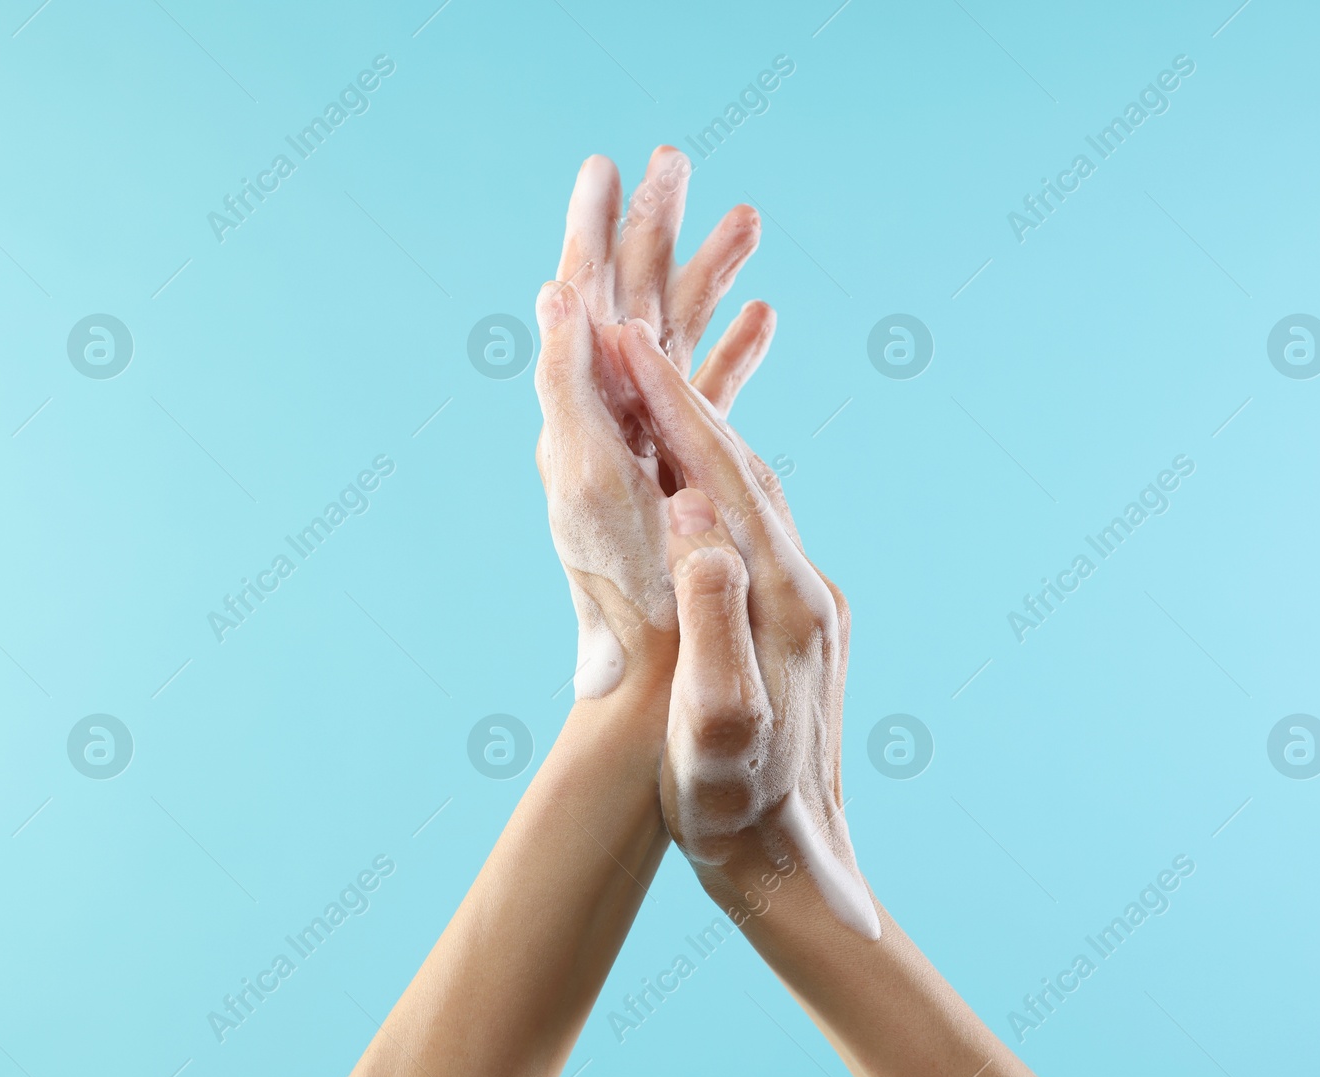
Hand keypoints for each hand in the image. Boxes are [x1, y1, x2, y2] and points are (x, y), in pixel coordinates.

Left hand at [535, 148, 773, 700]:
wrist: (659, 673)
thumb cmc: (628, 592)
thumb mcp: (585, 484)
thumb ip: (565, 387)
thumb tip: (555, 293)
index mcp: (579, 413)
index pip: (582, 300)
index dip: (593, 230)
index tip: (607, 165)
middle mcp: (607, 421)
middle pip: (630, 301)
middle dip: (651, 230)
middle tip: (674, 160)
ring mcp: (649, 444)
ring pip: (675, 338)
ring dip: (706, 277)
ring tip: (748, 216)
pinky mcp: (687, 472)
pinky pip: (708, 393)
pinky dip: (733, 350)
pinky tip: (764, 317)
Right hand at [613, 320, 879, 938]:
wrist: (796, 865)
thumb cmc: (737, 810)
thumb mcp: (716, 725)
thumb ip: (711, 618)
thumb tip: (695, 519)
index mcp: (785, 600)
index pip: (724, 477)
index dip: (673, 406)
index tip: (625, 341)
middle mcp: (809, 586)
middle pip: (743, 469)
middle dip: (682, 399)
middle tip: (624, 337)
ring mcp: (810, 603)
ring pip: (753, 494)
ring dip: (701, 436)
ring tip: (648, 387)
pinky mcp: (802, 623)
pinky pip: (755, 529)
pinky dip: (717, 484)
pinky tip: (690, 479)